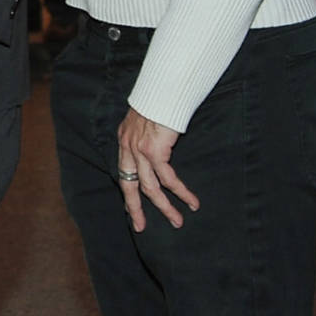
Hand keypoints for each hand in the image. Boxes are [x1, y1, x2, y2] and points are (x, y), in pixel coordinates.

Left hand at [117, 106, 197, 231]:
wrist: (163, 89)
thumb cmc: (160, 101)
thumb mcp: (146, 120)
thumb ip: (147, 136)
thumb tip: (159, 148)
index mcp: (125, 140)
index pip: (124, 172)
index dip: (128, 192)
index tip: (132, 209)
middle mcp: (128, 146)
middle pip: (129, 186)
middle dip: (135, 209)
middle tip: (141, 227)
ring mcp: (139, 150)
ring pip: (150, 188)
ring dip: (165, 207)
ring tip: (178, 221)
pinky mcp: (154, 150)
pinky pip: (168, 179)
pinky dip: (180, 192)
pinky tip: (191, 202)